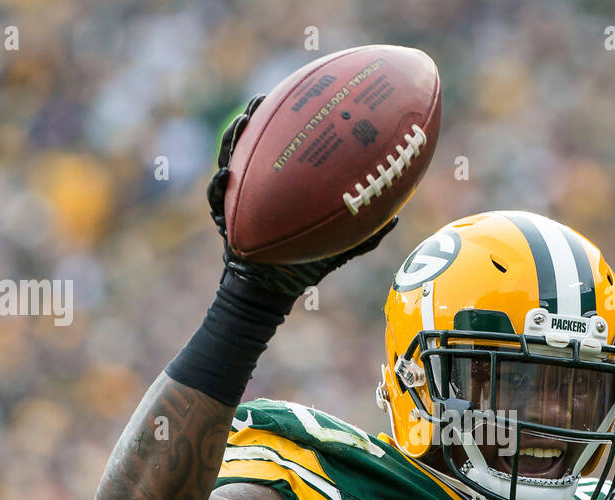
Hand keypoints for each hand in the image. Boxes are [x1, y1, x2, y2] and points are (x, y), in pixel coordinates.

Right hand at [206, 96, 397, 299]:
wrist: (275, 286)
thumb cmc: (307, 261)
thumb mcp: (338, 244)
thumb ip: (365, 230)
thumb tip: (397, 215)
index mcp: (287, 183)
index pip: (287, 144)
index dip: (291, 121)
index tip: (302, 98)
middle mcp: (261, 183)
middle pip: (255, 143)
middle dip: (256, 118)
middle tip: (262, 99)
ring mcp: (239, 196)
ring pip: (231, 160)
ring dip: (233, 140)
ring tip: (241, 124)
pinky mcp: (224, 215)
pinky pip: (217, 198)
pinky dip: (217, 186)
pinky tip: (223, 175)